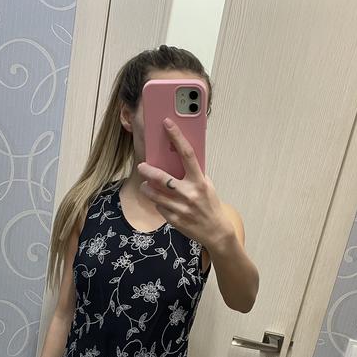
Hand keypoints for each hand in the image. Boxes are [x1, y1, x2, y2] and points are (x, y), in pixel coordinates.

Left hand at [138, 117, 233, 246]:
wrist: (215, 232)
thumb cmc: (210, 205)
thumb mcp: (207, 186)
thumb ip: (194, 174)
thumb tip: (178, 159)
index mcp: (199, 181)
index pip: (187, 154)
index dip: (177, 136)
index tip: (167, 124)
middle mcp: (190, 193)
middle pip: (162, 178)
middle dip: (148, 171)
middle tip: (141, 167)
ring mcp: (181, 208)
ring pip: (155, 194)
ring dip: (147, 188)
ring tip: (146, 185)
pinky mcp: (174, 219)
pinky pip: (159, 207)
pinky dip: (157, 203)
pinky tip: (160, 201)